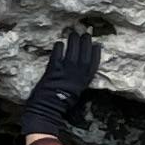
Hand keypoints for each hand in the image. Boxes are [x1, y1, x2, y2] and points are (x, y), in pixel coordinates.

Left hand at [20, 30, 100, 144]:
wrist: (46, 110)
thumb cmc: (59, 105)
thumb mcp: (75, 93)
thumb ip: (77, 81)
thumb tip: (78, 71)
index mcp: (83, 82)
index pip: (93, 64)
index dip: (95, 53)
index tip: (97, 44)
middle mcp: (76, 76)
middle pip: (84, 55)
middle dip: (86, 42)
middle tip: (86, 33)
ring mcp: (65, 72)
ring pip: (72, 52)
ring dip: (73, 42)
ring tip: (74, 33)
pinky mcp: (53, 71)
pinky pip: (57, 56)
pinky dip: (59, 48)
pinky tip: (59, 42)